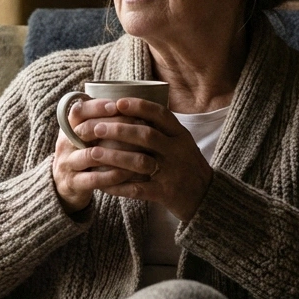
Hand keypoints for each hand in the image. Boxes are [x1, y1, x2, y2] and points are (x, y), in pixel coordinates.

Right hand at [52, 98, 158, 212]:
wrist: (63, 185)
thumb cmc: (83, 154)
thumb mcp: (84, 136)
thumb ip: (99, 120)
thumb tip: (131, 102)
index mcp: (69, 127)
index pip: (78, 111)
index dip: (97, 106)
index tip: (117, 104)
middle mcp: (65, 143)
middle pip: (84, 130)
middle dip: (112, 126)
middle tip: (137, 125)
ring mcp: (67, 163)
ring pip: (91, 155)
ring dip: (118, 152)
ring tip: (139, 152)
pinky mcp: (73, 183)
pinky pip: (94, 178)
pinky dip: (113, 175)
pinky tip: (129, 172)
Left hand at [79, 97, 213, 221]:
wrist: (206, 196)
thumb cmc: (185, 164)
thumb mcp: (180, 142)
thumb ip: (160, 128)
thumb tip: (127, 108)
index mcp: (180, 135)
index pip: (160, 114)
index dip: (138, 106)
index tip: (117, 102)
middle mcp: (177, 151)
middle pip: (147, 135)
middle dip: (119, 130)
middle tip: (95, 127)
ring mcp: (172, 172)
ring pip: (140, 161)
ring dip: (114, 156)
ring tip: (93, 152)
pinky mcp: (165, 193)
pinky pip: (138, 189)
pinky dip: (118, 186)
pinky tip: (102, 184)